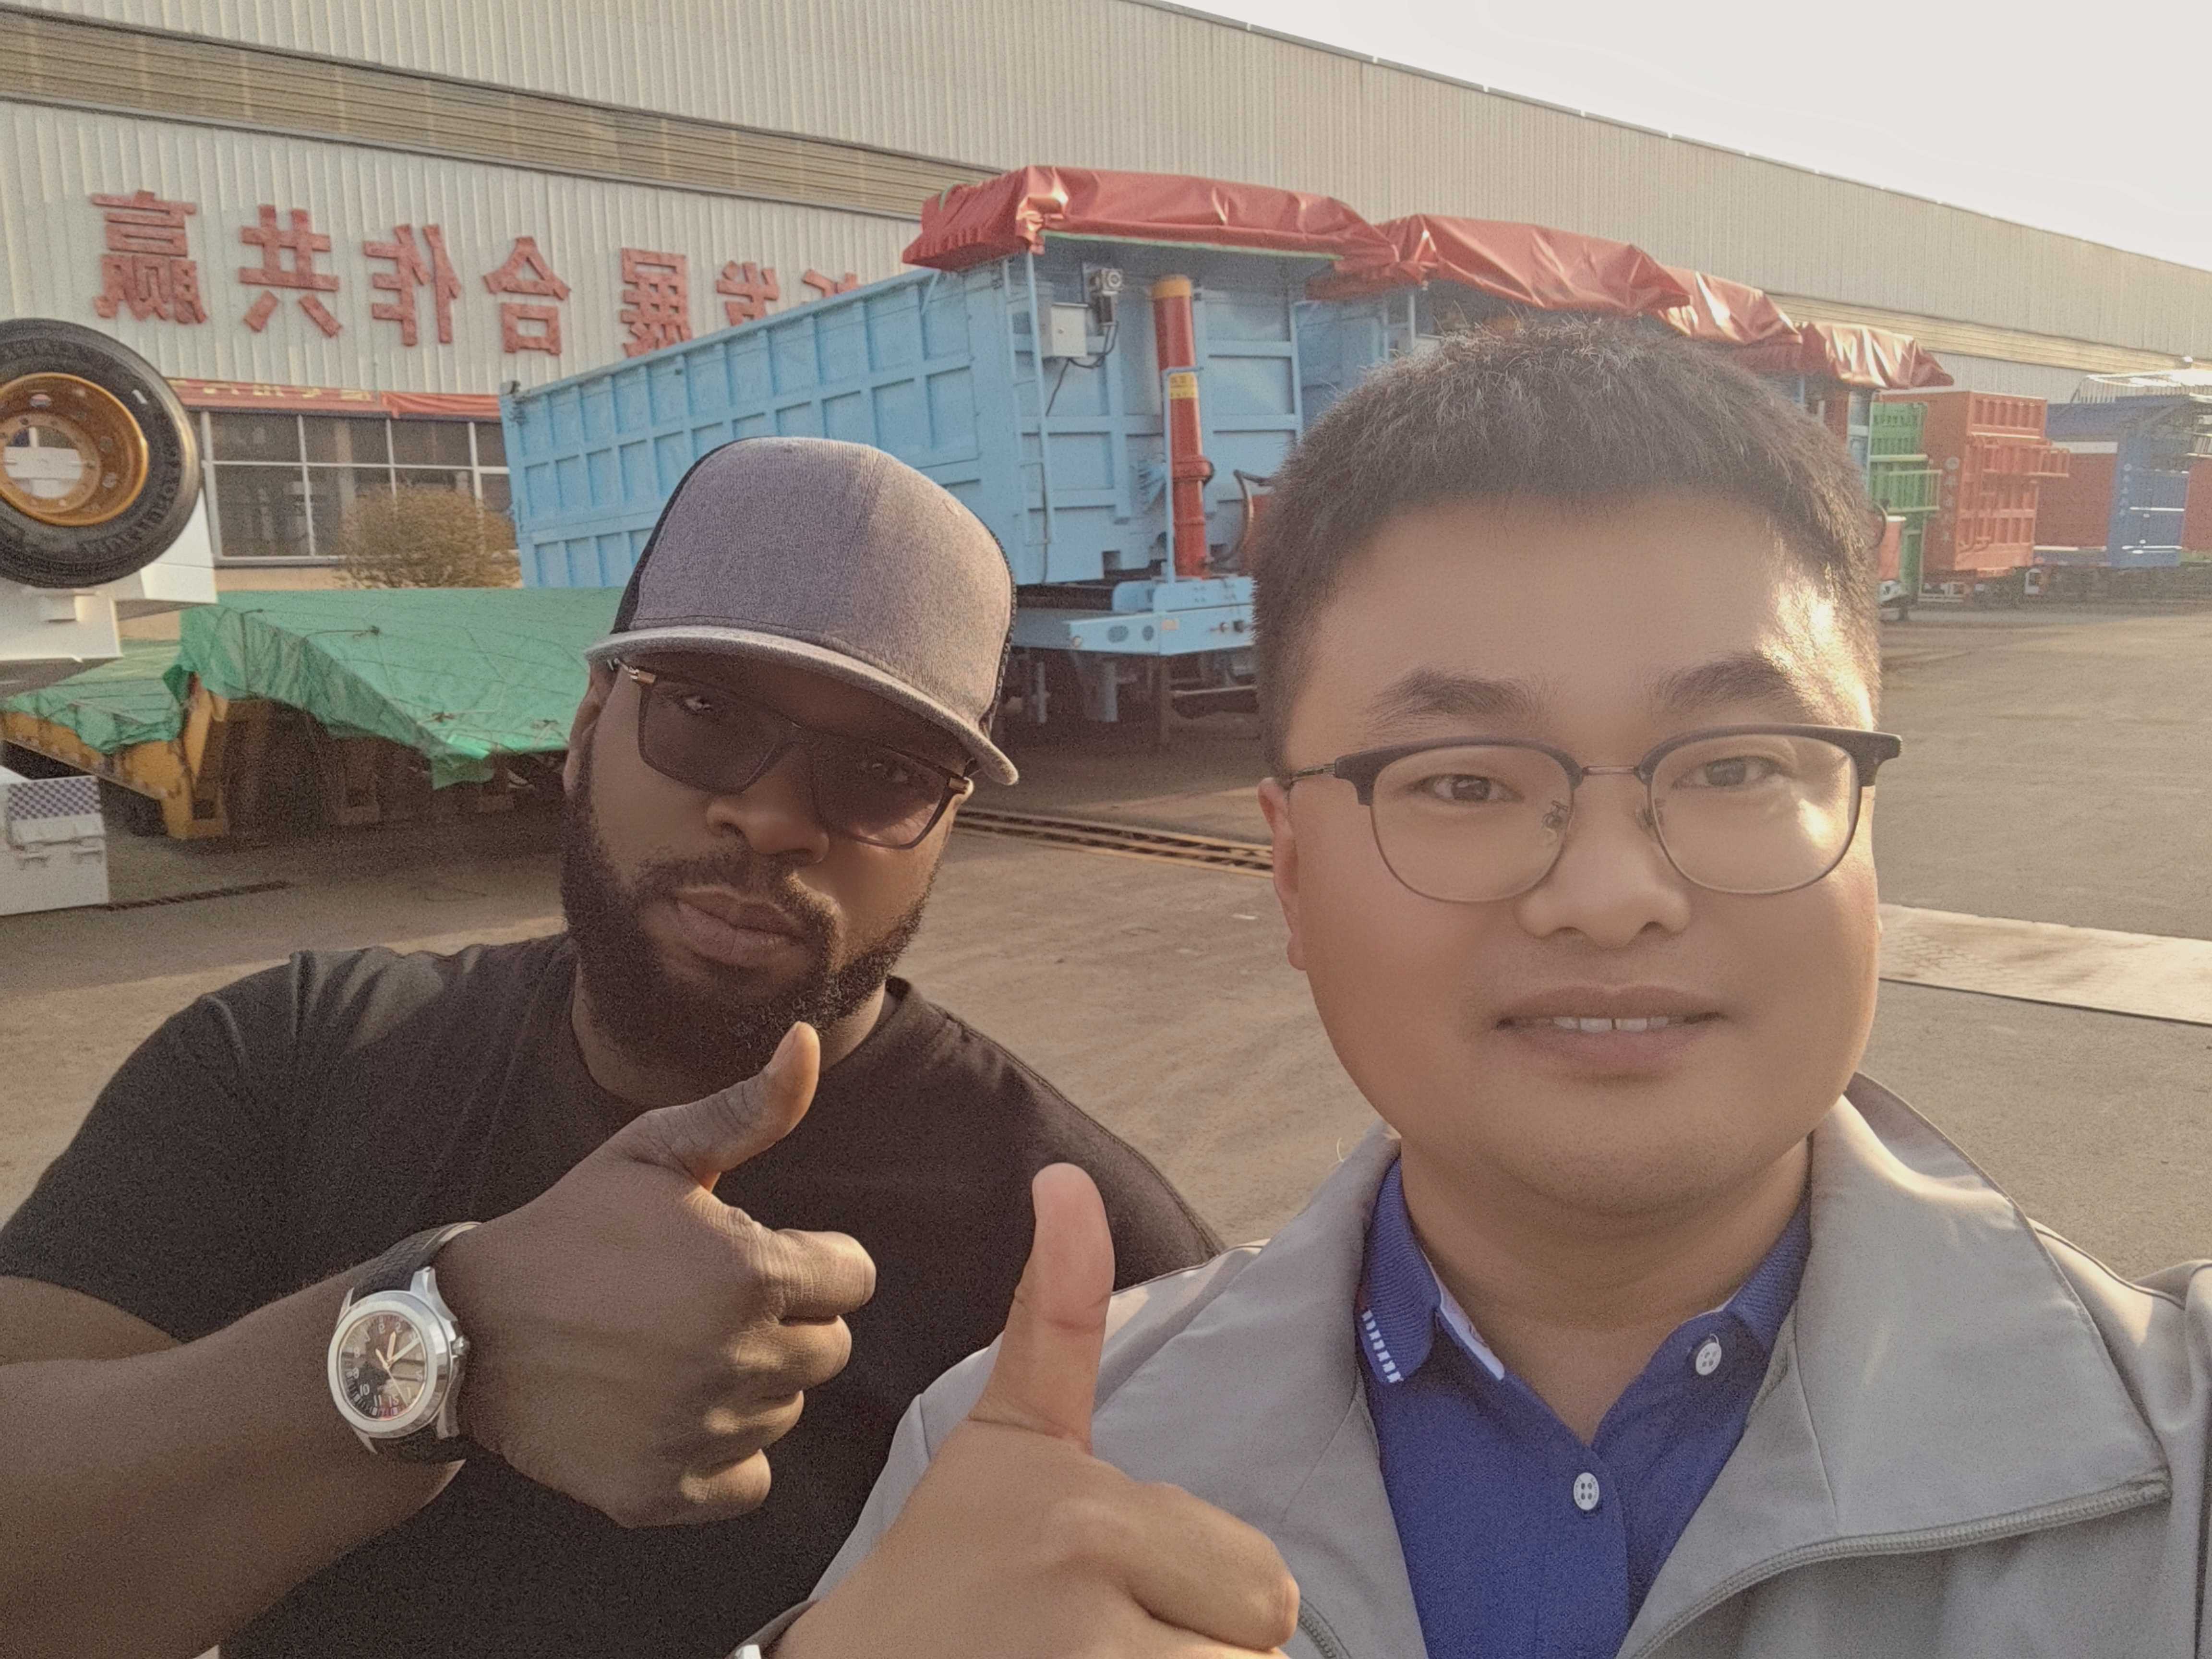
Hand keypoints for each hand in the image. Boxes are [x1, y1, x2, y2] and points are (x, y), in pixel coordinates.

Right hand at [433, 1023, 874, 1526]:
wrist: (468, 1329)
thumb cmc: (573, 1229)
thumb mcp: (656, 1152)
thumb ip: (750, 1108)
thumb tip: (807, 1041)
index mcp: (754, 1274)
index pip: (854, 1278)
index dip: (810, 1261)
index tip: (753, 1255)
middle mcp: (740, 1360)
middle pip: (827, 1348)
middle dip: (784, 1321)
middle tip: (707, 1304)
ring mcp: (702, 1432)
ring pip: (786, 1411)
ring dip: (750, 1384)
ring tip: (676, 1351)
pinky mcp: (665, 1491)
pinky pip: (748, 1482)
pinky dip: (722, 1457)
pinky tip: (673, 1414)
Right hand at [778, 1165, 1298, 1657]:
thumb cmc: (949, 1563)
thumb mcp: (1007, 1436)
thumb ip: (1057, 1315)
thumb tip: (1066, 1178)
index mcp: (1086, 1515)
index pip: (1263, 1584)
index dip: (1200, 1594)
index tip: (1107, 1590)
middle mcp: (1087, 1596)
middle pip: (1258, 1640)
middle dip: (1201, 1647)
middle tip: (1105, 1641)